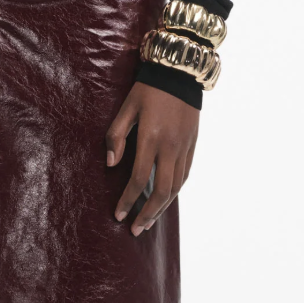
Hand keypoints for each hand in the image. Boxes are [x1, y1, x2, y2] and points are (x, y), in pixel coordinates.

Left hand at [105, 81, 198, 235]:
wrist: (179, 73)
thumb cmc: (148, 89)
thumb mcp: (126, 108)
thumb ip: (116, 136)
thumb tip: (111, 165)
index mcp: (151, 139)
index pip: (139, 179)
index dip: (128, 200)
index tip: (119, 215)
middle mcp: (170, 147)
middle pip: (161, 191)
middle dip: (147, 214)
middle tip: (136, 229)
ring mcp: (184, 147)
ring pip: (176, 187)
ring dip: (162, 208)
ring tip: (149, 221)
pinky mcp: (192, 145)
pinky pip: (185, 175)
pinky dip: (175, 192)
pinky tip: (165, 200)